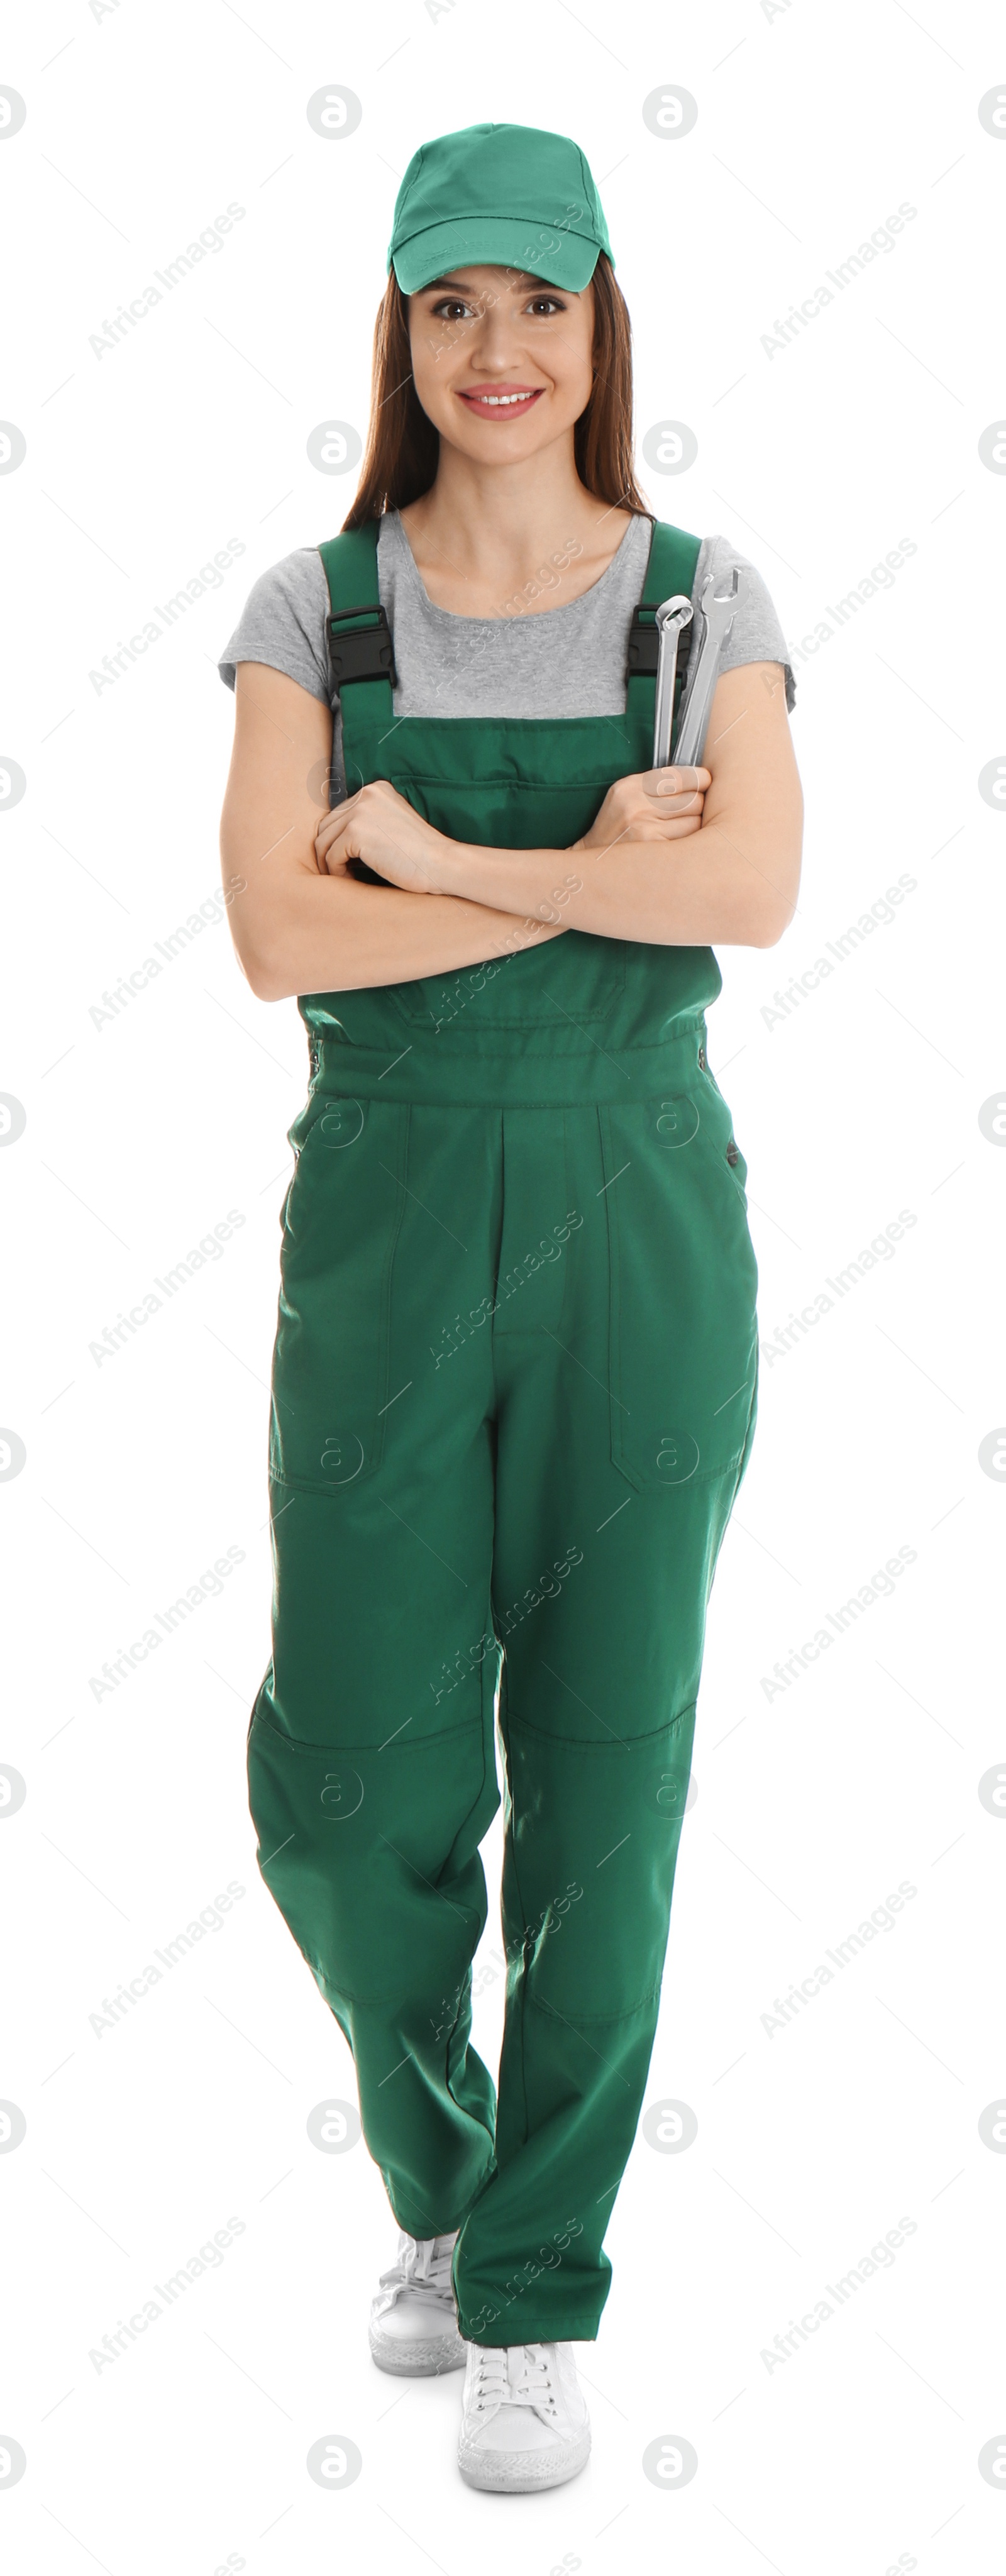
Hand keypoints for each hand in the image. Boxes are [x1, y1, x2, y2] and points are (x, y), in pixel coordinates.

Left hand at [314, 778, 446, 893]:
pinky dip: (337, 872)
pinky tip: (351, 881)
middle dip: (328, 851)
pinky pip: (331, 856)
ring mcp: (360, 811)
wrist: (441, 863)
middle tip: (340, 871)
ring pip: (324, 841)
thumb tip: (333, 839)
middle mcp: (366, 794)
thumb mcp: (392, 824)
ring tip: (344, 877)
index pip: (340, 813)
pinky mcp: (356, 832)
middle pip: (327, 825)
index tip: (345, 859)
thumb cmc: (421, 853)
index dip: (338, 839)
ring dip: (330, 863)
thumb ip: (368, 821)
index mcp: (376, 789)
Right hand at [573, 765, 710, 852]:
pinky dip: (687, 844)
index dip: (700, 778)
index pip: (680, 775)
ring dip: (694, 827)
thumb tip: (702, 777)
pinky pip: (688, 843)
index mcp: (631, 786)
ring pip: (696, 823)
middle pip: (695, 799)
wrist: (594, 862)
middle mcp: (636, 806)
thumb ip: (657, 784)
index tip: (705, 781)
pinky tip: (675, 845)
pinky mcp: (653, 852)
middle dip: (697, 805)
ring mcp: (645, 830)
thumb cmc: (617, 827)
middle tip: (689, 811)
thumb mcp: (627, 795)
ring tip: (678, 830)